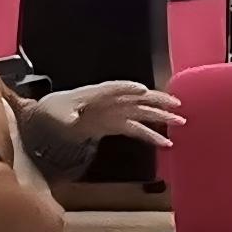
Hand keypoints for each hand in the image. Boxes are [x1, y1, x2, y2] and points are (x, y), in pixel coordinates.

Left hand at [39, 80, 182, 149]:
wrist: (50, 118)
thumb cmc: (53, 111)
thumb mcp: (54, 113)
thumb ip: (64, 116)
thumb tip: (72, 120)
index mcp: (95, 94)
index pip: (114, 88)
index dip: (128, 88)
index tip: (143, 90)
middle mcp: (110, 101)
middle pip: (136, 97)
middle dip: (156, 100)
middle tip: (176, 104)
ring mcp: (116, 112)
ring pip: (143, 112)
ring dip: (161, 116)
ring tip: (180, 121)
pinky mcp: (117, 124)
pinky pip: (138, 128)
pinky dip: (152, 135)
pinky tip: (166, 143)